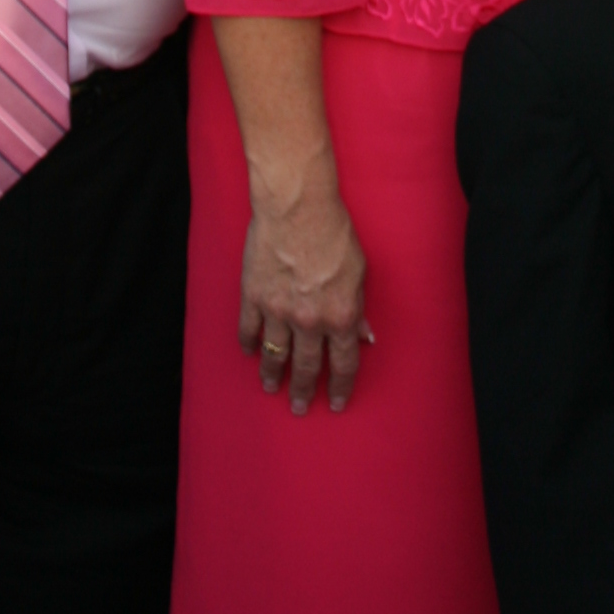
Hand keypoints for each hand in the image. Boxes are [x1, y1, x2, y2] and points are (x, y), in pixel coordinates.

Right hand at [237, 183, 370, 415]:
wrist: (297, 205)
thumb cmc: (334, 231)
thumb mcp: (360, 271)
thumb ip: (359, 307)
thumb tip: (365, 336)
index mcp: (341, 315)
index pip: (343, 363)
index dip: (339, 387)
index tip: (334, 403)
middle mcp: (310, 321)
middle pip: (306, 367)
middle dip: (303, 391)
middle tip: (298, 408)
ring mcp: (278, 311)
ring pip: (275, 355)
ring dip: (273, 375)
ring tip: (271, 388)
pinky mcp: (253, 296)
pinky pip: (248, 330)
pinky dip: (249, 344)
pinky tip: (250, 352)